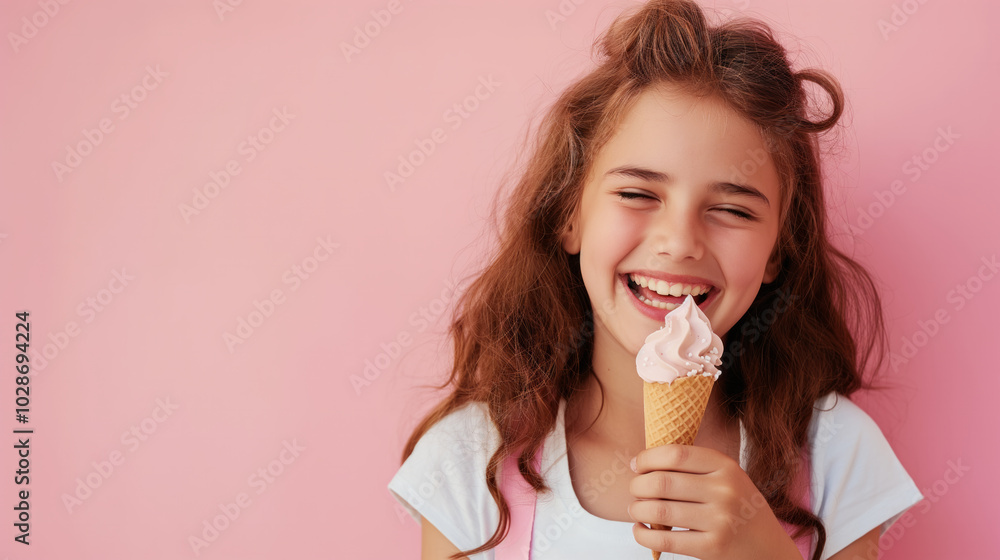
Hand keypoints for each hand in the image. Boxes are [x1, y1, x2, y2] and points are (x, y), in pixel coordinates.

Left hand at [628, 444, 801, 559]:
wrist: (768, 547)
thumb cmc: (737, 507)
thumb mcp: (727, 478)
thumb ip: (694, 467)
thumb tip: (641, 463)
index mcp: (726, 467)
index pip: (676, 454)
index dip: (648, 458)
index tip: (637, 465)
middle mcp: (725, 491)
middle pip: (662, 481)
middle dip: (638, 486)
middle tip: (635, 490)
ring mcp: (720, 521)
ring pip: (660, 510)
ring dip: (637, 510)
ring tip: (635, 510)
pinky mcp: (712, 548)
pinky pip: (665, 540)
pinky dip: (643, 535)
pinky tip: (640, 530)